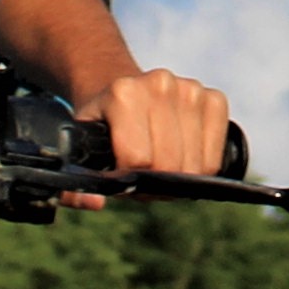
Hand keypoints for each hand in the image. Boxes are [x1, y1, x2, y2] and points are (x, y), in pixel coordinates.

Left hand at [85, 65, 235, 184]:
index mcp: (123, 93)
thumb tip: (96, 204)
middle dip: (155, 181)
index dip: (129, 178)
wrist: (121, 90)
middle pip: (169, 164)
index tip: (120, 171)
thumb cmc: (102, 130)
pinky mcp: (214, 99)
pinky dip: (201, 166)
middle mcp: (159, 84)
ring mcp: (190, 89)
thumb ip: (73, 189)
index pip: (139, 159)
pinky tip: (182, 155)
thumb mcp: (78, 153)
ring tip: (159, 163)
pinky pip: (215, 155)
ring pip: (196, 165)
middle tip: (141, 172)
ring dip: (178, 177)